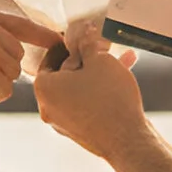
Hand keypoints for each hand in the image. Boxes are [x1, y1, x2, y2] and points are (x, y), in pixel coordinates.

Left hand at [34, 23, 149, 162]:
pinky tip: (122, 78)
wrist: (127, 140)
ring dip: (97, 74)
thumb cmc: (109, 98)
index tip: (83, 36)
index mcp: (43, 88)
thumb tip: (84, 32)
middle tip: (103, 47)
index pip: (50, 57)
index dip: (69, 43)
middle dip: (86, 59)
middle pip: (64, 74)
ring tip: (121, 59)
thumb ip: (88, 44)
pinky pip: (86, 104)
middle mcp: (47, 107)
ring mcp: (63, 122)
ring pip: (79, 89)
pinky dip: (99, 91)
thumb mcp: (100, 60)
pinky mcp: (80, 131)